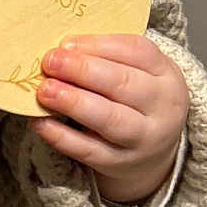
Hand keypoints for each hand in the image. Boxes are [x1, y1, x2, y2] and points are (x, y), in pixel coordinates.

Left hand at [34, 34, 188, 204]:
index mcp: (166, 75)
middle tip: (51, 62)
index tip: (66, 43)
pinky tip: (40, 122)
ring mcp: (143, 139)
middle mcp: (161, 107)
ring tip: (45, 90)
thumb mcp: (137, 73)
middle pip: (124, 84)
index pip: (137, 52)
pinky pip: (88, 150)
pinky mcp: (118, 163)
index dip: (100, 45)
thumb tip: (61, 49)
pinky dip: (61, 136)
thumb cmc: (136, 99)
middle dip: (83, 70)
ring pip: (110, 119)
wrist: (154, 150)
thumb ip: (106, 58)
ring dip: (74, 102)